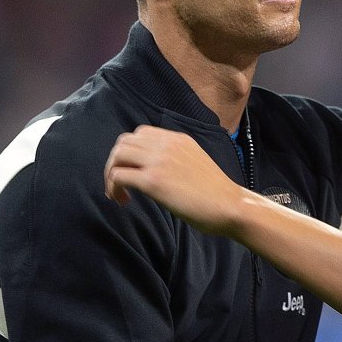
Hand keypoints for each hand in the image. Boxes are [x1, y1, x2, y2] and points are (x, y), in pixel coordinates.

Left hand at [104, 125, 244, 234]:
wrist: (231, 206)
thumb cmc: (217, 194)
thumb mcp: (196, 164)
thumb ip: (177, 160)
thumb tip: (160, 172)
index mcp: (178, 139)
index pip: (141, 134)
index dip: (131, 153)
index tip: (133, 172)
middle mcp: (166, 145)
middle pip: (124, 142)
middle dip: (116, 163)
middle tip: (120, 185)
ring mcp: (159, 161)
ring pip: (117, 156)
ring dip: (111, 174)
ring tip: (118, 194)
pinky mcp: (153, 181)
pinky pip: (119, 176)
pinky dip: (114, 188)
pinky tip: (123, 201)